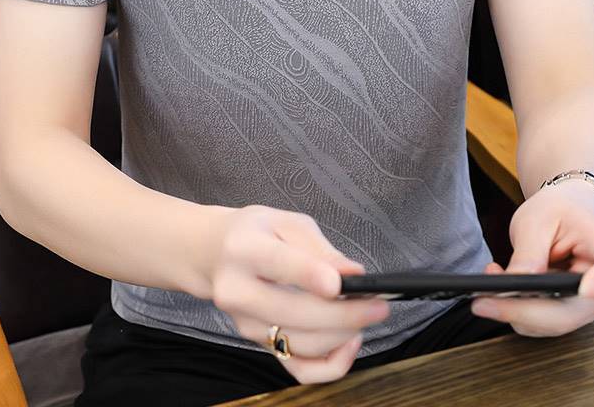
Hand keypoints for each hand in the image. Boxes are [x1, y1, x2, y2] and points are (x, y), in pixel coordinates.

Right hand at [202, 204, 389, 383]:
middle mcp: (236, 291)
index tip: (340, 283)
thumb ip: (319, 248)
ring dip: (344, 335)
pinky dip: (331, 364)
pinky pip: (299, 370)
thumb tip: (353, 273)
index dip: (310, 276)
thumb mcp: (285, 222)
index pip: (278, 265)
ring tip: (368, 314)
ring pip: (302, 344)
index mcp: (243, 249)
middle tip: (379, 305)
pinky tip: (350, 342)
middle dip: (344, 313)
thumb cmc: (257, 233)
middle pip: (294, 313)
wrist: (214, 254)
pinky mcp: (258, 345)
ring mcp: (245, 324)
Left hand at [470, 180, 593, 335]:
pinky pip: (541, 321)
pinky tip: (496, 287)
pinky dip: (515, 309)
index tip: (586, 290)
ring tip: (488, 280)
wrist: (564, 212)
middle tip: (484, 302)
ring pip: (553, 323)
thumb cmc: (556, 210)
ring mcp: (586, 303)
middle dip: (525, 311)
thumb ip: (529, 252)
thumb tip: (514, 284)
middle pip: (572, 311)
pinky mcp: (567, 310)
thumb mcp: (538, 219)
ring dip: (514, 311)